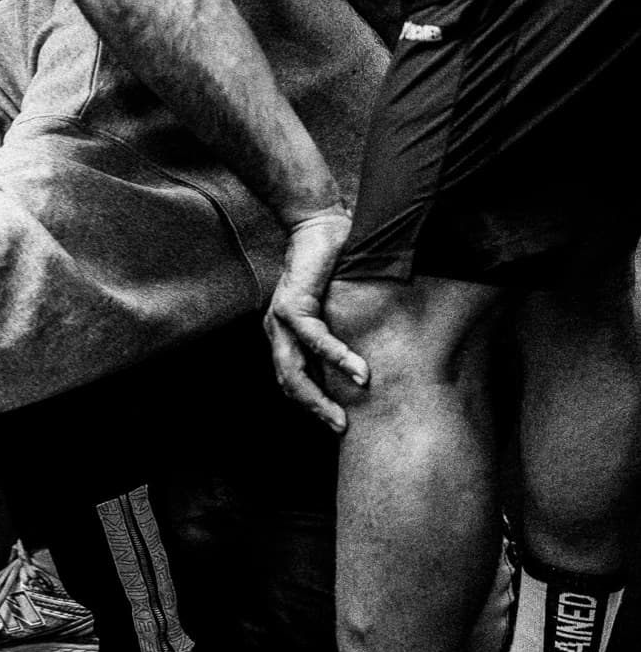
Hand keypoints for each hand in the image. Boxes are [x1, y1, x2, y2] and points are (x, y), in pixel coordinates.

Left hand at [263, 209, 366, 431]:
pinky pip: (313, 339)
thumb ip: (345, 333)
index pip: (293, 379)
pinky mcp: (291, 303)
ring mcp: (279, 319)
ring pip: (293, 369)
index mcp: (284, 334)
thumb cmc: (332, 265)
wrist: (319, 223)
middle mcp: (276, 330)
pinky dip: (336, 357)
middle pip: (288, 382)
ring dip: (319, 396)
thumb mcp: (337, 308)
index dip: (311, 403)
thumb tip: (374, 364)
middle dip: (314, 409)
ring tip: (344, 416)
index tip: (336, 422)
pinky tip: (358, 371)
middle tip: (340, 428)